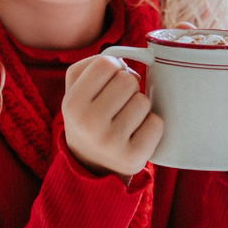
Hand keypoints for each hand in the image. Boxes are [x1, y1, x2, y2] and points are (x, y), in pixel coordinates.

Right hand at [62, 54, 162, 178]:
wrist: (90, 165)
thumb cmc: (88, 116)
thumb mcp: (76, 90)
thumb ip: (93, 65)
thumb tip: (127, 63)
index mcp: (72, 103)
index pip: (105, 63)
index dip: (113, 68)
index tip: (108, 82)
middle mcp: (88, 123)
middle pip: (128, 80)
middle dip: (128, 88)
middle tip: (117, 105)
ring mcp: (111, 142)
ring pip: (143, 101)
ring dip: (139, 108)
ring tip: (125, 121)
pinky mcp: (132, 157)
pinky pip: (156, 123)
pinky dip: (150, 126)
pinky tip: (135, 135)